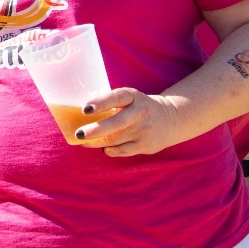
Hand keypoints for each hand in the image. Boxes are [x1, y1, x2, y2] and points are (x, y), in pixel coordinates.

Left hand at [72, 88, 186, 155]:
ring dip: (96, 142)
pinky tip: (103, 147)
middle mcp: (140, 112)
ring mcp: (144, 130)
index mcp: (134, 96)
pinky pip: (122, 151)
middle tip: (79, 134)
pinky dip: (110, 150)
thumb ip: (111, 103)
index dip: (101, 103)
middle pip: (116, 123)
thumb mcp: (130, 98)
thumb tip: (78, 115)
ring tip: (83, 140)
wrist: (171, 119)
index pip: (117, 97)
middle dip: (96, 130)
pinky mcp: (146, 145)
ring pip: (116, 140)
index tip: (85, 109)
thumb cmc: (138, 107)